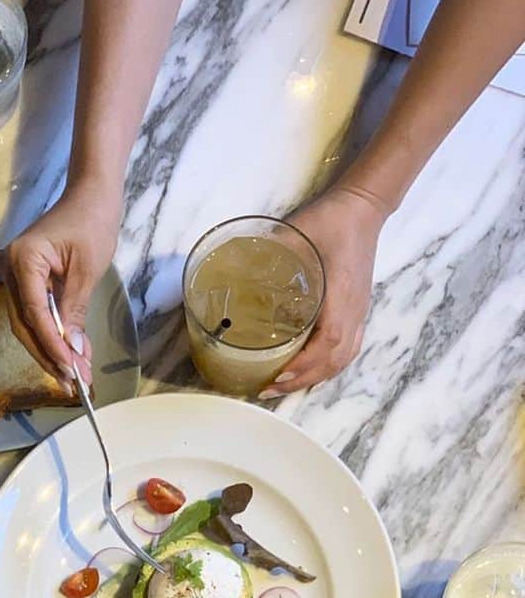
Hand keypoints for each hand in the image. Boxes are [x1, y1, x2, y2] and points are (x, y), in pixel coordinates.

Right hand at [0, 181, 121, 382]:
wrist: (90, 196)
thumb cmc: (91, 222)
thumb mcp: (87, 270)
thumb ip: (75, 311)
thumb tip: (74, 352)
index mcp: (23, 260)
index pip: (33, 312)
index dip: (51, 345)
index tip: (71, 369)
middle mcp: (10, 269)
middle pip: (24, 325)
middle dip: (49, 356)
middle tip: (73, 382)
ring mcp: (14, 277)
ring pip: (27, 326)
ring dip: (50, 352)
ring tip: (74, 376)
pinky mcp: (25, 283)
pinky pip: (34, 316)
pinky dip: (51, 337)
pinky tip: (70, 356)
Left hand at [260, 186, 387, 396]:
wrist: (364, 208)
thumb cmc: (333, 219)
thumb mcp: (298, 232)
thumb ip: (269, 249)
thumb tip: (234, 264)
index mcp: (341, 294)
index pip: (329, 340)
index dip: (305, 364)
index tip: (279, 376)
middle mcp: (354, 310)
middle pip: (334, 360)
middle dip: (302, 380)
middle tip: (269, 389)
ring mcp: (359, 312)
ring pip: (343, 358)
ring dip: (315, 378)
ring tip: (285, 387)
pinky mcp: (357, 310)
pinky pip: (348, 348)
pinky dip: (328, 367)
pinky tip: (309, 372)